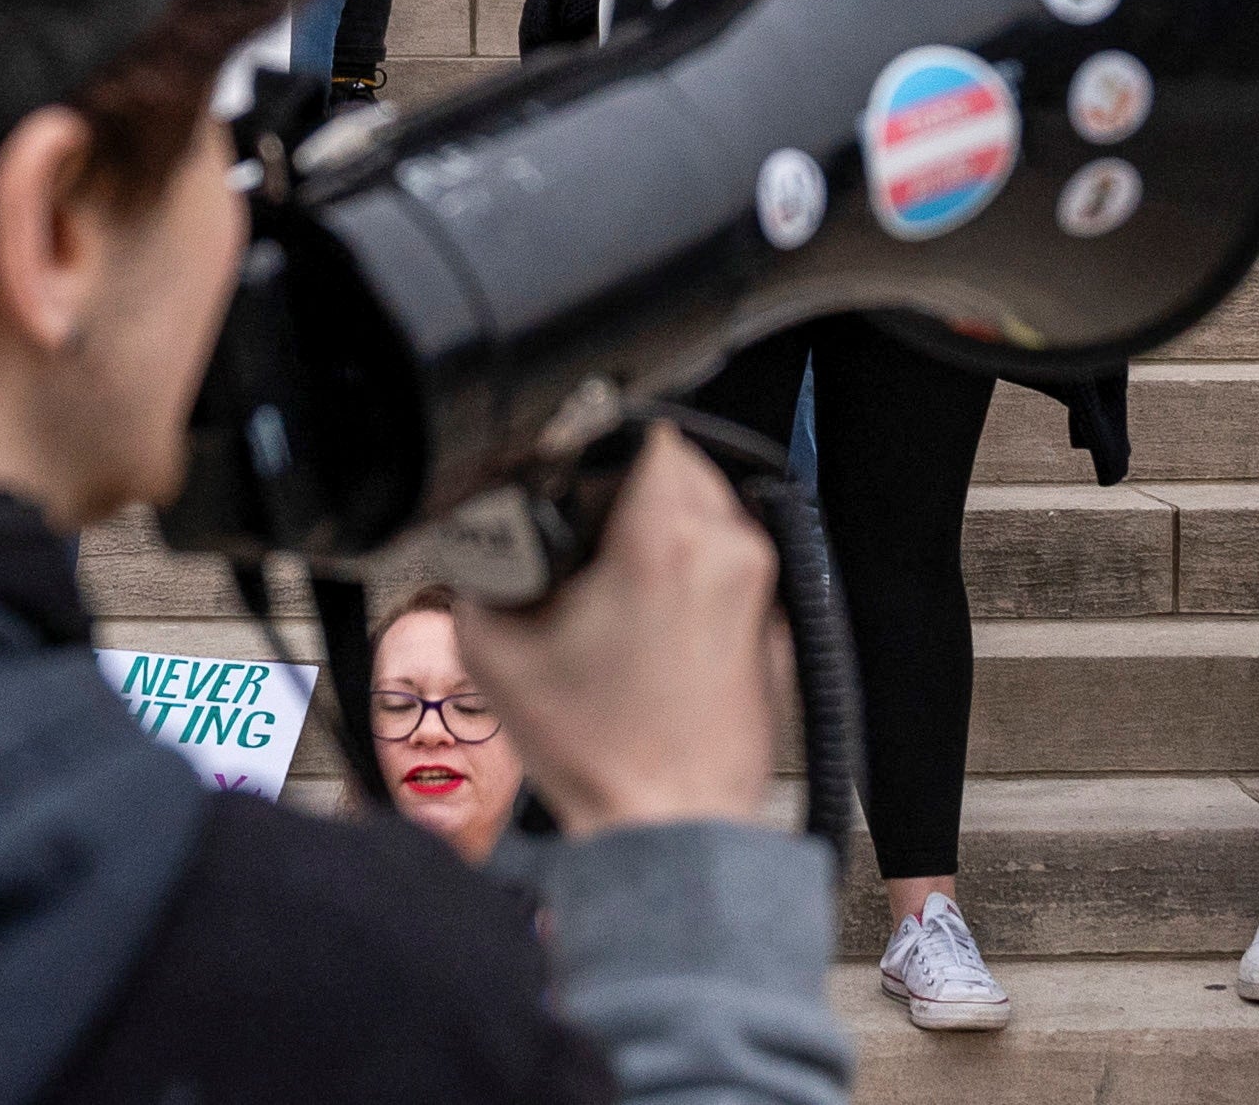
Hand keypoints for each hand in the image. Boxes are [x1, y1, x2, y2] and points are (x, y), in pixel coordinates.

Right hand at [457, 424, 778, 834]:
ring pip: (712, 510)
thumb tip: (485, 542)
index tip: (580, 480)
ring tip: (617, 580)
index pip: (649, 434)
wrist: (669, 824)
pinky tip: (653, 622)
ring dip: (666, 527)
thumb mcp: (495, 651)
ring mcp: (762, 587)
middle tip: (590, 533)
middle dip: (633, 487)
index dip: (603, 449)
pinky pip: (733, 563)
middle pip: (683, 464)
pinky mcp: (778, 623)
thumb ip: (480, 573)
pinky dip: (695, 573)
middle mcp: (726, 550)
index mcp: (664, 541)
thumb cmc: (598, 752)